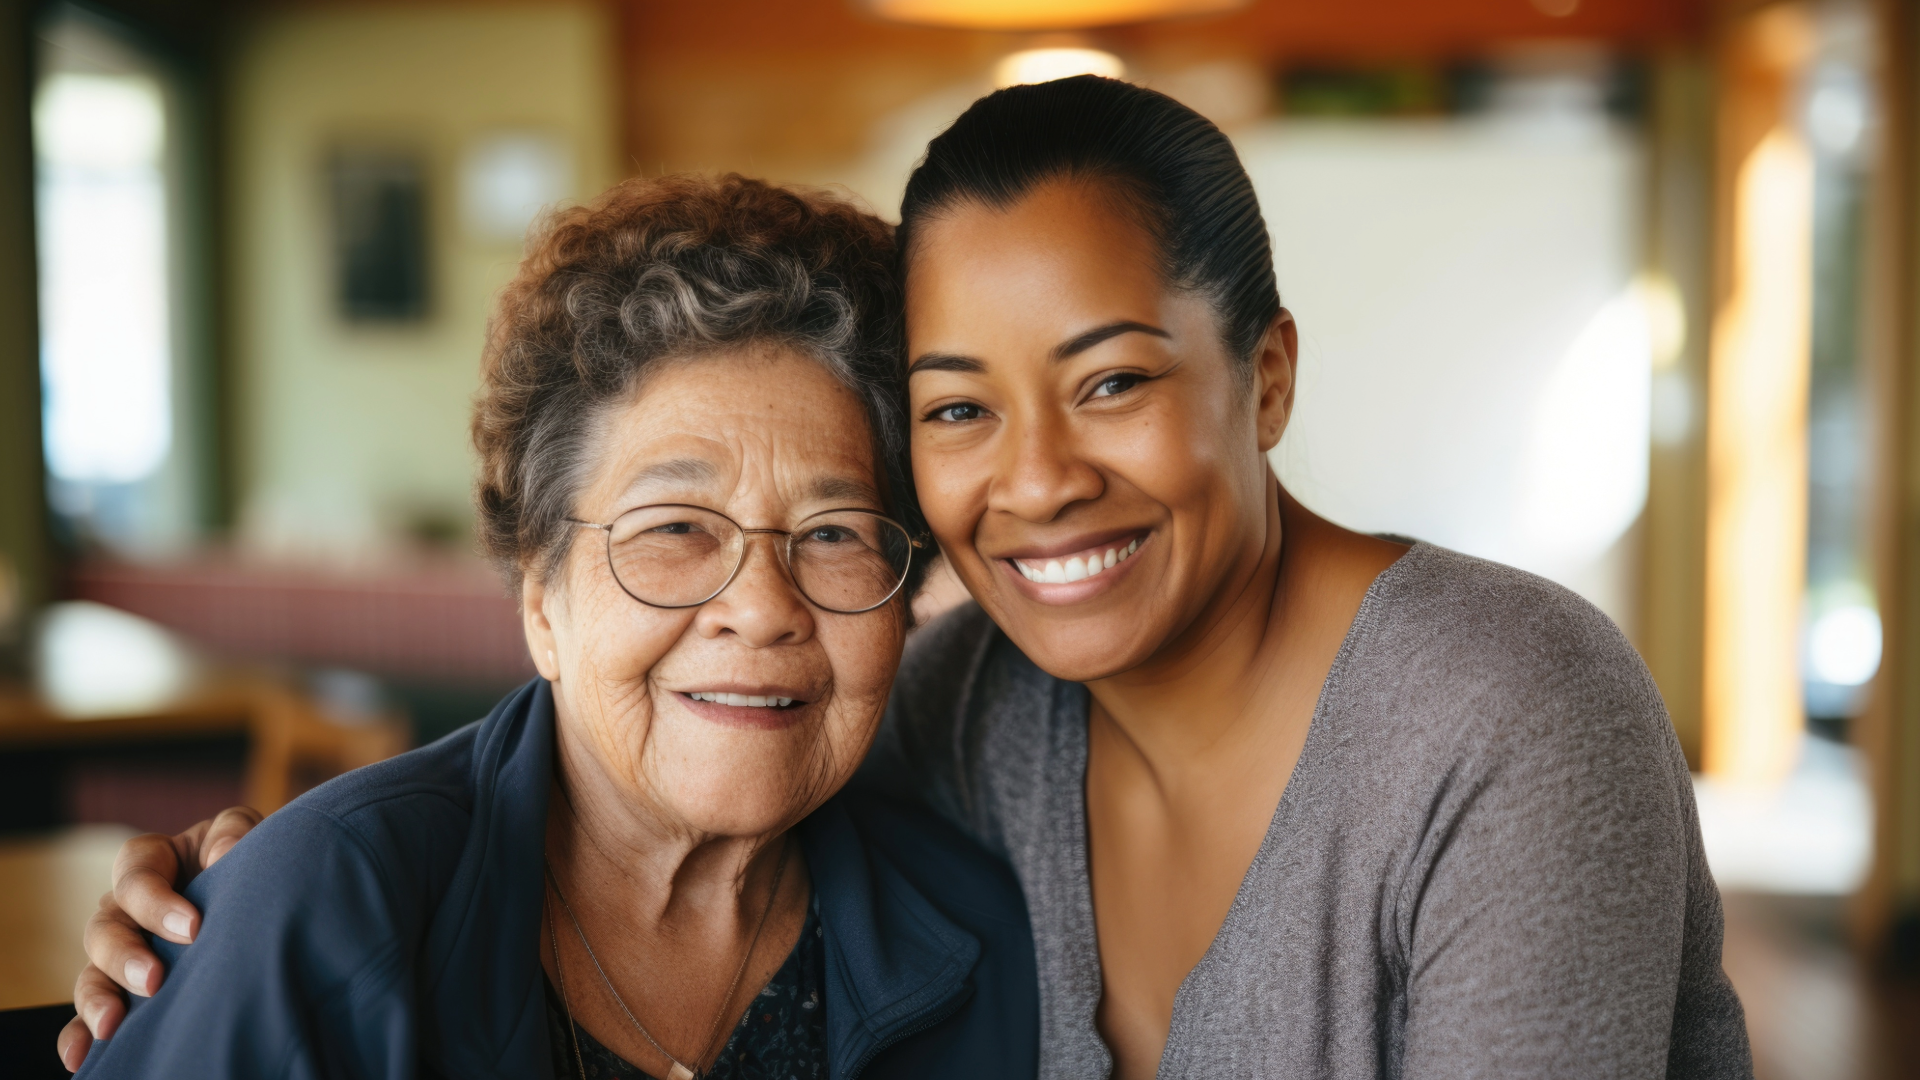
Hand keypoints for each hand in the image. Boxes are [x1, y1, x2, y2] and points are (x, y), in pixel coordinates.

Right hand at [56, 807, 261, 1071]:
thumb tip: (222, 855)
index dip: (157, 901)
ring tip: (112, 1024)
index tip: (195, 927)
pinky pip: (91, 1011)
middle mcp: (128, 908)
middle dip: (126, 955)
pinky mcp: (126, 988)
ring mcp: (123, 950)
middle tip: (155, 980)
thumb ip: (233, 832)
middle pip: (106, 928)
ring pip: (92, 973)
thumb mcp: (243, 834)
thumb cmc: (248, 857)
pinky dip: (80, 1033)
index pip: (135, 875)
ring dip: (99, 998)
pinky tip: (81, 1055)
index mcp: (152, 863)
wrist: (267, 894)